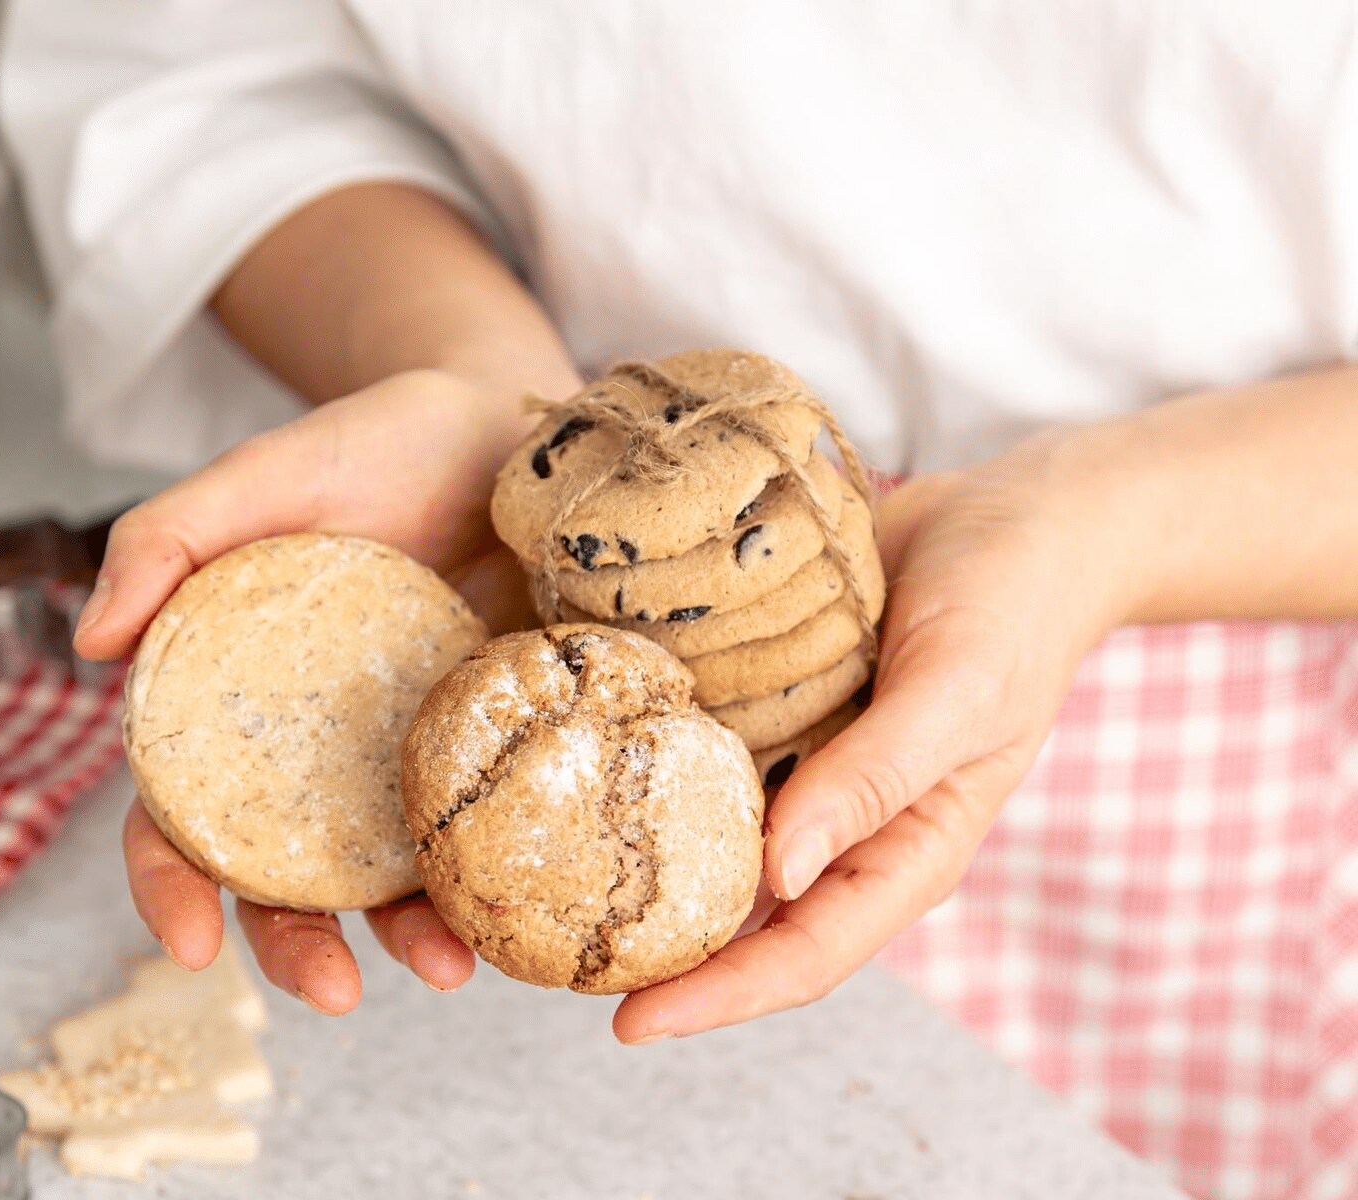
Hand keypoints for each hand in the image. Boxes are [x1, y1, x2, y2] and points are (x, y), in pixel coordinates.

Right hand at [84, 366, 574, 1012]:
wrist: (506, 423)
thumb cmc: (372, 441)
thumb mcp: (264, 473)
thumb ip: (164, 538)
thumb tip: (88, 642)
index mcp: (234, 702)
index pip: (176, 811)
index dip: (169, 884)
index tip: (188, 945)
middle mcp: (314, 751)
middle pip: (283, 875)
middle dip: (295, 946)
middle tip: (332, 992)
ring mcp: (406, 756)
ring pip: (388, 874)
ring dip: (406, 936)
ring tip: (452, 966)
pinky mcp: (492, 744)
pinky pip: (485, 826)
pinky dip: (492, 877)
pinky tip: (518, 908)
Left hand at [613, 430, 1140, 1041]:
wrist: (1017, 517)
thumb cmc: (1012, 608)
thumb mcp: (955, 692)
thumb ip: (873, 780)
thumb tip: (777, 874)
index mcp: (905, 851)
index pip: (806, 954)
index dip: (720, 997)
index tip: (629, 1025)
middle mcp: (845, 827)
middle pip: (744, 922)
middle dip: (660, 958)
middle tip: (555, 967)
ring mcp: (805, 773)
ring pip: (712, 849)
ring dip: (642, 875)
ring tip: (543, 891)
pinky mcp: (775, 717)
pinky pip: (703, 763)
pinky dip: (650, 780)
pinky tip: (580, 776)